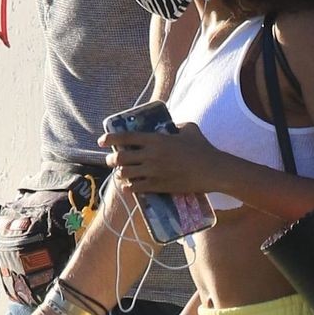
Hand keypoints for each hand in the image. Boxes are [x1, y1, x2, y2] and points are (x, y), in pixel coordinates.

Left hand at [100, 122, 229, 197]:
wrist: (212, 170)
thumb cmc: (202, 148)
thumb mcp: (189, 129)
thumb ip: (175, 126)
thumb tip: (170, 126)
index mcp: (155, 139)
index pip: (125, 138)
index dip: (109, 139)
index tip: (101, 141)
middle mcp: (150, 155)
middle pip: (120, 158)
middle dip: (112, 160)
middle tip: (112, 160)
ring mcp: (153, 172)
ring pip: (125, 174)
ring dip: (120, 174)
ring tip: (121, 174)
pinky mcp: (158, 186)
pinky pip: (136, 188)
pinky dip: (129, 187)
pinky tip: (129, 187)